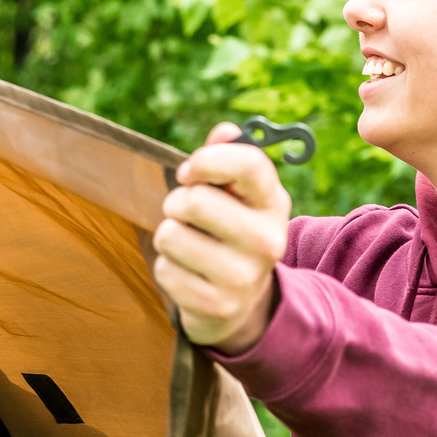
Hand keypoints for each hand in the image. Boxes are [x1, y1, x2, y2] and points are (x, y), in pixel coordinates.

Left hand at [153, 121, 291, 353]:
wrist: (242, 301)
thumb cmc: (230, 231)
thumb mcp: (238, 195)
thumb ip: (226, 158)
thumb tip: (225, 131)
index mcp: (273, 203)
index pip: (247, 163)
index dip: (206, 160)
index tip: (189, 172)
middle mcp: (267, 240)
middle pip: (194, 201)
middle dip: (176, 203)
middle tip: (185, 215)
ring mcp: (242, 276)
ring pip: (170, 235)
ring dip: (169, 237)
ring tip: (190, 245)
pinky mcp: (216, 305)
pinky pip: (164, 270)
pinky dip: (167, 269)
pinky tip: (189, 273)